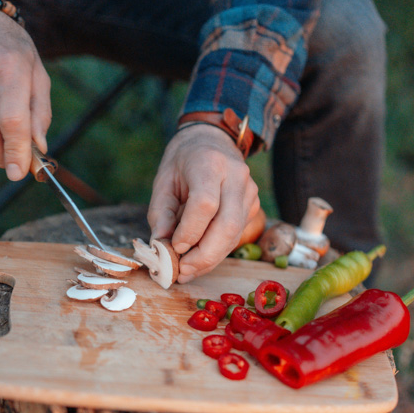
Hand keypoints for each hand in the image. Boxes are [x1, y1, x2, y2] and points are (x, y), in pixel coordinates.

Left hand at [148, 124, 260, 282]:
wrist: (213, 141)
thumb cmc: (184, 161)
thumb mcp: (164, 180)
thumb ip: (160, 213)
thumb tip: (160, 246)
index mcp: (210, 164)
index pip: (205, 203)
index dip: (190, 231)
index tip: (174, 247)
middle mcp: (236, 177)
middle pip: (227, 225)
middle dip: (204, 255)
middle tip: (182, 271)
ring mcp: (249, 193)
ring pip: (234, 235)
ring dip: (210, 259)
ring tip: (187, 271)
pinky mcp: (253, 207)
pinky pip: (236, 236)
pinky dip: (217, 252)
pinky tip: (199, 260)